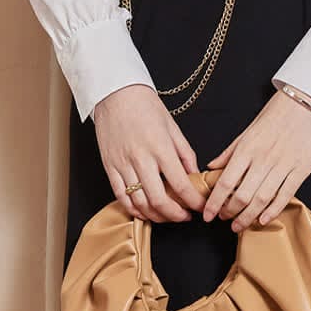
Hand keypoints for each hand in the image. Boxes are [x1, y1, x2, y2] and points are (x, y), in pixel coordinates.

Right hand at [93, 84, 206, 221]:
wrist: (116, 94)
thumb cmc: (146, 106)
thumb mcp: (173, 127)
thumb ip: (185, 153)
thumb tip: (194, 175)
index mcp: (161, 147)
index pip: (181, 184)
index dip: (194, 201)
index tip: (201, 207)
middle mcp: (141, 159)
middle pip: (160, 201)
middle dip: (176, 215)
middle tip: (185, 216)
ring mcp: (123, 164)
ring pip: (140, 203)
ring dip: (156, 216)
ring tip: (167, 216)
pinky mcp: (109, 167)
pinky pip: (121, 197)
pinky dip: (133, 210)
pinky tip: (144, 212)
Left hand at [202, 88, 310, 231]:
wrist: (307, 101)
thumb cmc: (277, 112)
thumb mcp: (249, 129)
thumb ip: (230, 151)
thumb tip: (212, 166)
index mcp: (248, 147)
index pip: (226, 181)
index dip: (215, 202)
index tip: (207, 214)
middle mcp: (264, 158)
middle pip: (242, 195)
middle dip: (230, 212)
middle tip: (224, 220)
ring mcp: (284, 165)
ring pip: (262, 199)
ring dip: (248, 217)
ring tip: (239, 225)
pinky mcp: (301, 169)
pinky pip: (285, 195)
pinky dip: (273, 210)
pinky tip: (263, 219)